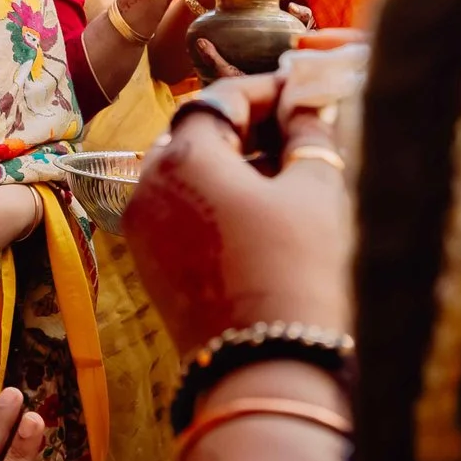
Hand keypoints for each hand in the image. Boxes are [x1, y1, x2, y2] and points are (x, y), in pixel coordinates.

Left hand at [124, 47, 360, 351]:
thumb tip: (308, 105)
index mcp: (181, 156)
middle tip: (306, 127)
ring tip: (297, 171)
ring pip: (191, 174)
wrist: (270, 372)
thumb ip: (309, 135)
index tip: (309, 88)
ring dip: (239, 164)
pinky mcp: (153, 266)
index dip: (271, 87)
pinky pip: (184, 212)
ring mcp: (144, 229)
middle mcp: (147, 186)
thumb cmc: (299, 272)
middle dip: (253, 126)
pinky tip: (270, 212)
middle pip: (200, 133)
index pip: (224, 97)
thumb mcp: (316, 192)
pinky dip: (221, 201)